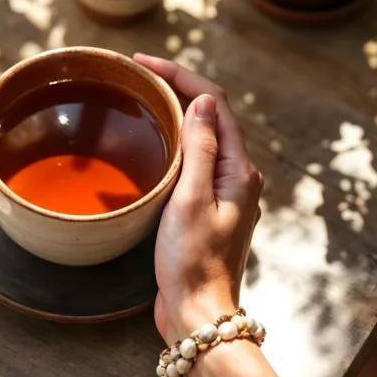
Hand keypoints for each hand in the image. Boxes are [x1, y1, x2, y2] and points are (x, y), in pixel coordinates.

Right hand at [134, 54, 262, 344]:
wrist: (197, 313)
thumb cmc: (192, 261)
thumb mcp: (191, 199)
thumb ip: (200, 148)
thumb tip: (202, 101)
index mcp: (238, 169)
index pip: (213, 103)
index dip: (180, 76)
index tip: (143, 62)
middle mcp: (237, 177)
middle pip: (211, 116)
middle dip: (177, 88)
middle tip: (138, 75)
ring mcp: (224, 194)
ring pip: (202, 139)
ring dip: (176, 114)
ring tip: (143, 99)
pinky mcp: (208, 210)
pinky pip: (194, 163)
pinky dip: (174, 143)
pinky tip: (153, 146)